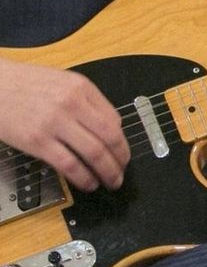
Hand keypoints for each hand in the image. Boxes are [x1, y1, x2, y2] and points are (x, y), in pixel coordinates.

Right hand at [0, 57, 128, 191]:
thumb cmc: (24, 85)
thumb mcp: (62, 83)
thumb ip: (85, 101)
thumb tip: (108, 125)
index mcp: (82, 88)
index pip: (114, 118)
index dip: (122, 141)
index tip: (122, 153)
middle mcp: (73, 104)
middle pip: (110, 136)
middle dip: (120, 159)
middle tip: (122, 172)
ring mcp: (56, 123)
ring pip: (94, 152)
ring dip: (107, 171)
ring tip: (110, 181)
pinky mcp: (37, 141)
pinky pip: (69, 163)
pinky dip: (83, 177)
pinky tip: (87, 183)